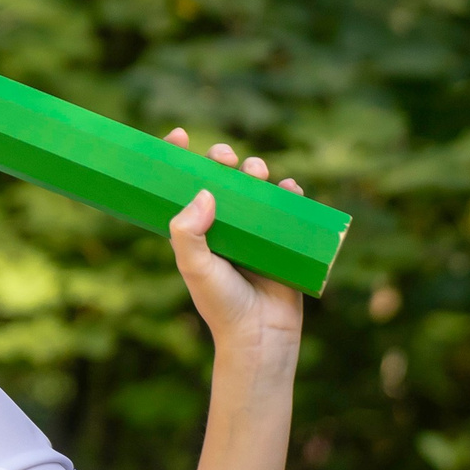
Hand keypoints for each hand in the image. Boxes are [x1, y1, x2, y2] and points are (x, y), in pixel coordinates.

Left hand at [163, 129, 305, 361]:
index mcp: (194, 229)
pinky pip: (288, 205)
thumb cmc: (220, 302)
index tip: (179, 135)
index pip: (183, 186)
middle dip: (222, 158)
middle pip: (221, 178)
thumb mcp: (195, 267)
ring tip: (256, 172)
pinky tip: (288, 188)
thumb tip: (204, 191)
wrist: (261, 334)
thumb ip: (188, 232)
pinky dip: (290, 191)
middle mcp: (222, 224)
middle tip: (225, 157)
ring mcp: (253, 229)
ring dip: (256, 170)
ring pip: (255, 186)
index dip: (180, 159)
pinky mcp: (282, 237)